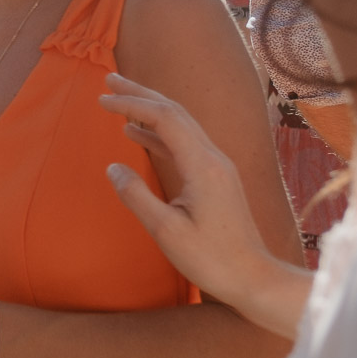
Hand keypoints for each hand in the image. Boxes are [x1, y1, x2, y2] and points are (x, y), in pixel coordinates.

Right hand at [101, 73, 311, 337]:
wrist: (254, 278)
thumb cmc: (212, 259)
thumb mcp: (166, 231)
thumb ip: (137, 196)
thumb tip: (113, 167)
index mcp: (203, 165)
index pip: (164, 119)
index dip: (132, 104)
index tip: (101, 100)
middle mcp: (213, 157)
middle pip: (174, 112)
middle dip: (140, 93)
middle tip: (108, 80)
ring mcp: (217, 166)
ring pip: (181, 125)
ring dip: (149, 110)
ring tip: (118, 102)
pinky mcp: (216, 178)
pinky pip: (184, 143)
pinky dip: (159, 134)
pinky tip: (138, 135)